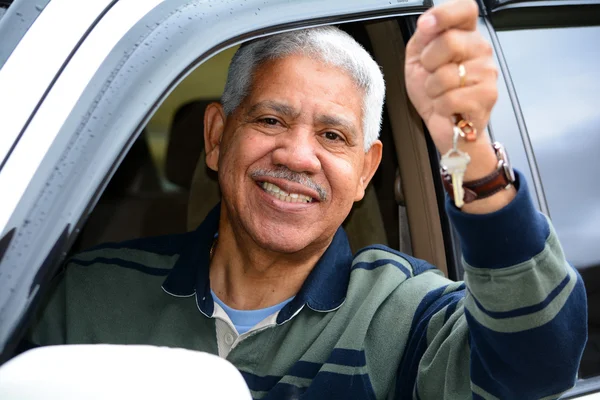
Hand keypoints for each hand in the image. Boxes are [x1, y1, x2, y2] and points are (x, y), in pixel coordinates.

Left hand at [405, 0, 497, 156]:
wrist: (443, 124)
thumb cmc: (433, 92)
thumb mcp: (418, 59)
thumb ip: (423, 37)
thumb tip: (428, 22)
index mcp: (465, 35)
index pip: (465, 9)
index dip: (444, 14)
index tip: (426, 26)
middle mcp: (480, 49)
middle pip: (449, 41)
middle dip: (428, 62)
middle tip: (431, 74)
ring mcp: (487, 72)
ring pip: (446, 74)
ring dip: (432, 89)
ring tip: (440, 93)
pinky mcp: (487, 96)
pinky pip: (450, 98)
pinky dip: (440, 106)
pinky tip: (447, 107)